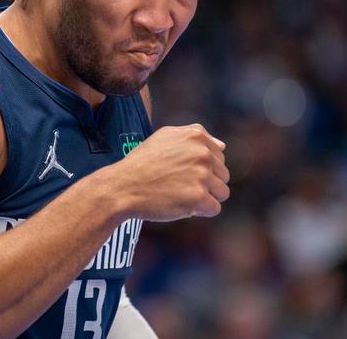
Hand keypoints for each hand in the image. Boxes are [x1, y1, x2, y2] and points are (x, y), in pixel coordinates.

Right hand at [102, 124, 229, 220]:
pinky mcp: (198, 197)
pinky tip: (181, 205)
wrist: (122, 187)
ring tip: (182, 195)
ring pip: (222, 192)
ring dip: (205, 198)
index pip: (219, 157)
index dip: (202, 169)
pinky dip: (200, 211)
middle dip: (206, 184)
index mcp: (196, 136)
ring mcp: (201, 175)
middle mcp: (202, 153)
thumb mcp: (164, 137)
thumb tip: (222, 146)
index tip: (181, 173)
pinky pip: (214, 208)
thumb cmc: (142, 163)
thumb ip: (193, 135)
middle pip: (223, 175)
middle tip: (179, 185)